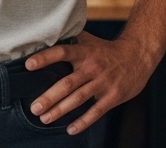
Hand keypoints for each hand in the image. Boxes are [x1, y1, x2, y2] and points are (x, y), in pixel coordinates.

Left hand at [23, 32, 157, 134]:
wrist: (138, 55)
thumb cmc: (106, 49)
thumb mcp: (88, 40)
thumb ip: (69, 40)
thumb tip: (45, 35)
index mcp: (84, 51)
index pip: (62, 52)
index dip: (45, 58)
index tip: (28, 65)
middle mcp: (92, 67)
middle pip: (67, 83)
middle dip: (49, 97)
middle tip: (34, 108)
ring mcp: (103, 82)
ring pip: (79, 98)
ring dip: (61, 110)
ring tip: (44, 118)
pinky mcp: (113, 96)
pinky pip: (96, 111)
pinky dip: (83, 121)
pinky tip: (70, 129)